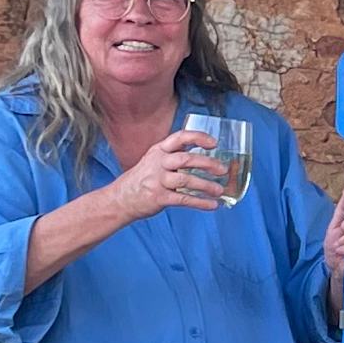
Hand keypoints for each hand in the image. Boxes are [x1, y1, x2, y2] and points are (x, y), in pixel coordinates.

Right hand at [114, 128, 233, 222]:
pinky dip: (200, 203)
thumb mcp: (154, 160)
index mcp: (159, 150)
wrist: (120, 199)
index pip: (180, 137)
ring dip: (206, 186)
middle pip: (186, 159)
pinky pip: (183, 199)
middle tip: (223, 170)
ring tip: (220, 190)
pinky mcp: (158, 198)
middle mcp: (158, 163)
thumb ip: (174, 155)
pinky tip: (212, 205)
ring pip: (186, 180)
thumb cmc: (143, 178)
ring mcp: (157, 181)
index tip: (214, 143)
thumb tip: (205, 157)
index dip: (198, 137)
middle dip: (207, 163)